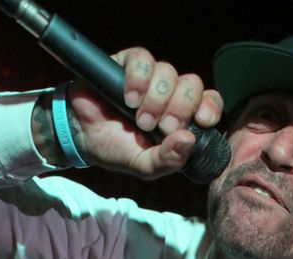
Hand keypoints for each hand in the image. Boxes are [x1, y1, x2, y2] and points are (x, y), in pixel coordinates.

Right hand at [67, 48, 223, 178]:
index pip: (208, 102)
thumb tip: (188, 141)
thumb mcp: (145, 166)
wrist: (83, 137)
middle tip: (160, 126)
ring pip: (169, 72)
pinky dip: (138, 79)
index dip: (209, 107)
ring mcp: (151, 77)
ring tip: (139, 118)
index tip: (200, 121)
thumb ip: (168, 160)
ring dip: (156, 99)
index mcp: (181, 117)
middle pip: (192, 85)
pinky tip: (128, 97)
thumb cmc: (118, 149)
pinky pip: (144, 60)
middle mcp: (170, 94)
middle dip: (179, 108)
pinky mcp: (129, 63)